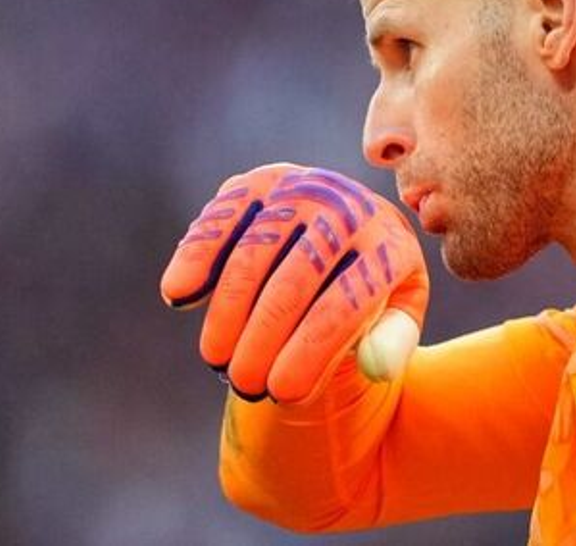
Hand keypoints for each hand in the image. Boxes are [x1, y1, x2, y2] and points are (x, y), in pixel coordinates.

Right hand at [160, 163, 427, 404]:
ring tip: (216, 357)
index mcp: (389, 244)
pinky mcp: (261, 181)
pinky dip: (196, 253)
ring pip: (255, 252)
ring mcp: (302, 187)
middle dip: (264, 337)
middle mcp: (348, 206)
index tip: (282, 393)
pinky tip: (178, 295)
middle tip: (243, 385)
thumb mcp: (397, 312)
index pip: (347, 302)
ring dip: (228, 309)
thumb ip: (392, 340)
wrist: (354, 224)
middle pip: (297, 279)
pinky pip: (222, 216)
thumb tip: (377, 367)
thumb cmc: (374, 284)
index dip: (312, 350)